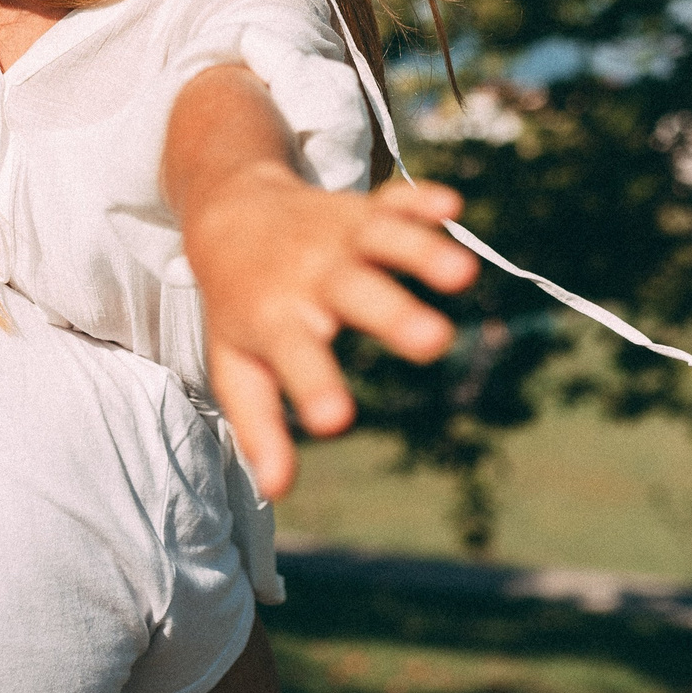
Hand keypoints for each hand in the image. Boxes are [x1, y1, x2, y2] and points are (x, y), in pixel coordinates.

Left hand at [188, 169, 476, 501]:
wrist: (227, 211)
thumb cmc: (241, 307)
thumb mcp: (238, 367)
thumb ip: (259, 426)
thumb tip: (276, 490)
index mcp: (275, 319)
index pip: (296, 358)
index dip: (314, 388)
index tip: (335, 420)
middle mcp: (310, 275)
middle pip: (355, 294)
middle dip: (394, 315)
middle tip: (433, 343)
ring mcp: (340, 237)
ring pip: (384, 241)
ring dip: (422, 253)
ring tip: (463, 274)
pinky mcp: (365, 210)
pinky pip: (395, 202)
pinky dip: (421, 203)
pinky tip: (451, 206)